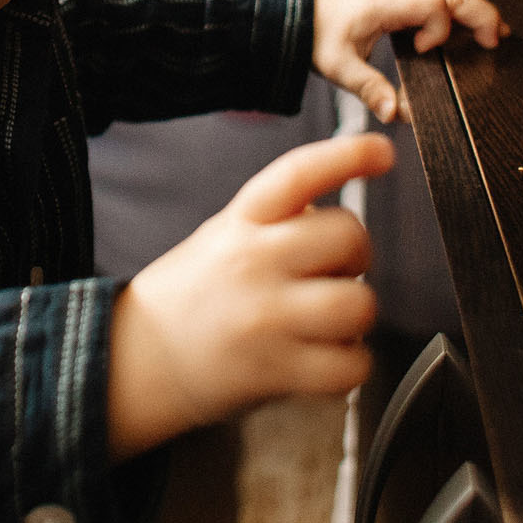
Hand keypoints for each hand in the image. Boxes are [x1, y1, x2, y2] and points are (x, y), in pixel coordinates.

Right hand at [108, 133, 391, 460]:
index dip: (347, 156)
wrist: (139, 359)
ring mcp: (266, 318)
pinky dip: (350, 364)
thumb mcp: (224, 235)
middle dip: (356, 255)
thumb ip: (278, 222)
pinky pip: (351, 364)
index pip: (298, 174)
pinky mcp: (276, 371)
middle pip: (348, 237)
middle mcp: (253, 262)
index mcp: (241, 221)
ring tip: (326, 321)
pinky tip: (324, 358)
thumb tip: (342, 225)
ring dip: (354, 314)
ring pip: (359, 303)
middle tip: (333, 272)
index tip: (383, 152)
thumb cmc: (194, 294)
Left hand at [313, 0, 504, 122]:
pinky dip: (459, 8)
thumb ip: (369, 88)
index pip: (431, 4)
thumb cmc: (318, 40)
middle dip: (478, 13)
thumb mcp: (339, 68)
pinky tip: (473, 25)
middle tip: (495, 41)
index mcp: (383, 3)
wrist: (298, 17)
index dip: (438, 29)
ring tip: (496, 33)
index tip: (424, 51)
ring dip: (474, 9)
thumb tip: (395, 114)